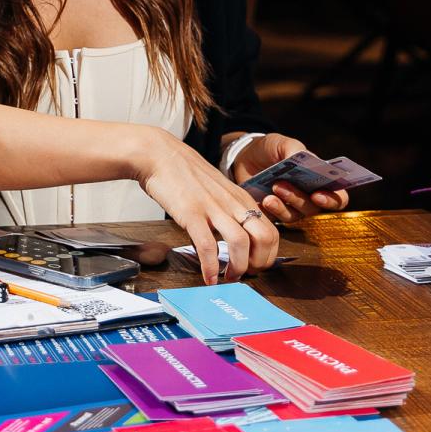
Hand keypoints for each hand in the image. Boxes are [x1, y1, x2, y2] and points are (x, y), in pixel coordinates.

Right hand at [130, 128, 280, 284]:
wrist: (158, 154)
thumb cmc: (184, 173)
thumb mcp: (217, 189)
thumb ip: (229, 208)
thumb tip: (235, 233)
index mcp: (241, 198)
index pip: (272, 232)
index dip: (268, 255)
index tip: (254, 265)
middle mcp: (232, 203)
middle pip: (265, 238)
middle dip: (259, 264)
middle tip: (245, 274)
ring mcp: (212, 208)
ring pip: (241, 243)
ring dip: (238, 268)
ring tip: (227, 277)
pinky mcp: (191, 213)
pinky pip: (207, 245)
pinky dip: (210, 267)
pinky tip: (208, 277)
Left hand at [227, 133, 349, 222]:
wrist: (244, 157)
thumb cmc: (269, 149)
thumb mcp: (280, 143)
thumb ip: (293, 149)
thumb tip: (300, 158)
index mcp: (319, 180)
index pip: (337, 197)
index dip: (332, 200)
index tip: (318, 195)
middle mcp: (308, 197)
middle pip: (313, 208)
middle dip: (298, 198)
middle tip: (280, 185)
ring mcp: (290, 208)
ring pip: (294, 216)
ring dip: (282, 206)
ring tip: (268, 195)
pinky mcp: (272, 214)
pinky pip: (273, 220)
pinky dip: (267, 212)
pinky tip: (259, 202)